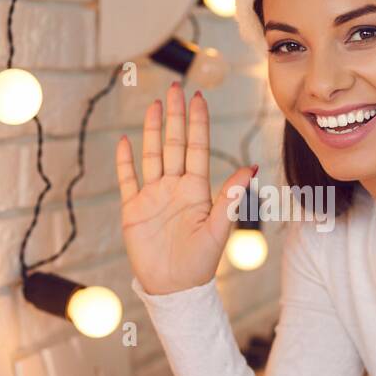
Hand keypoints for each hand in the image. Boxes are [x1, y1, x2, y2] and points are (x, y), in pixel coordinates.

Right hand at [116, 81, 256, 294]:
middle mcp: (175, 188)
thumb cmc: (200, 263)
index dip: (197, 123)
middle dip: (175, 116)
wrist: (174, 288)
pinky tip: (125, 141)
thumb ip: (231, 196)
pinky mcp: (133, 209)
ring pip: (152, 156)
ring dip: (153, 131)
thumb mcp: (219, 228)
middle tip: (175, 87)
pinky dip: (125, 162)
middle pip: (174, 144)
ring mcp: (153, 196)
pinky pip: (128, 180)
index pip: (196, 148)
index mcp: (196, 189)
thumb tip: (251, 167)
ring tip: (154, 106)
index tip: (198, 97)